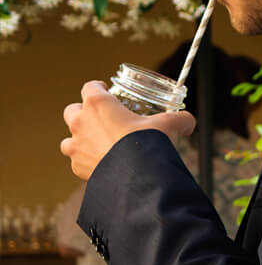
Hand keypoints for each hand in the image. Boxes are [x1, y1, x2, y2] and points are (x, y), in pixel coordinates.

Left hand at [60, 82, 195, 180]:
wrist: (137, 177)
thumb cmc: (148, 144)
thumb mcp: (169, 124)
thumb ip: (180, 119)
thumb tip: (189, 122)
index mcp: (98, 104)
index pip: (91, 87)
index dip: (99, 88)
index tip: (107, 91)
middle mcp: (81, 122)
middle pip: (72, 110)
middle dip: (84, 113)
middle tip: (102, 119)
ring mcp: (76, 146)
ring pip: (69, 139)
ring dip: (80, 140)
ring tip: (98, 145)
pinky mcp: (78, 167)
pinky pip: (78, 162)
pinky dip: (87, 163)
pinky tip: (103, 165)